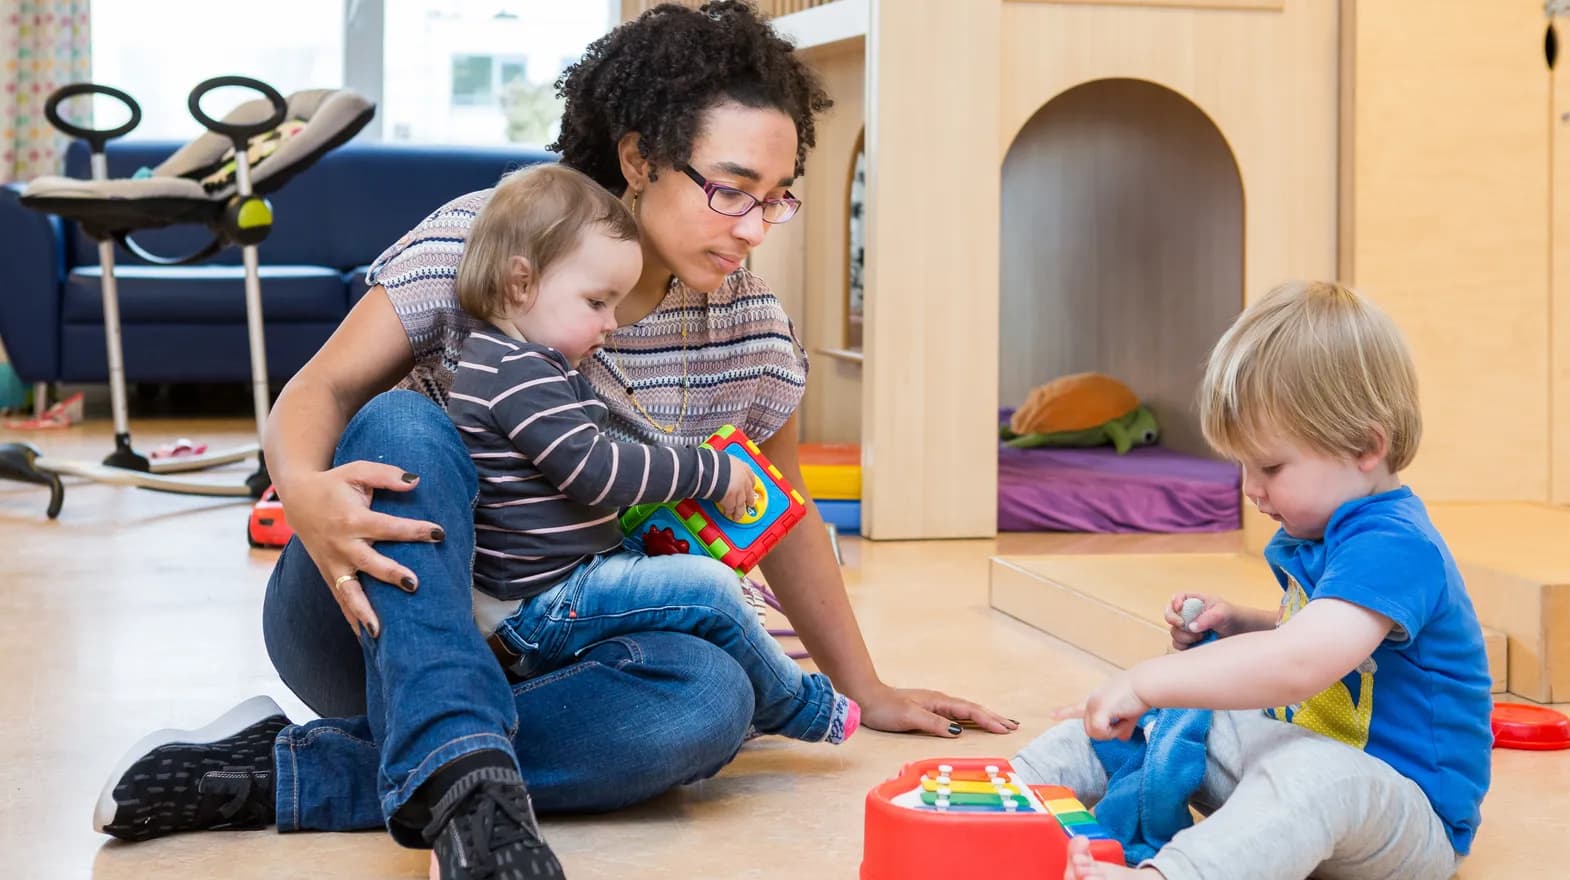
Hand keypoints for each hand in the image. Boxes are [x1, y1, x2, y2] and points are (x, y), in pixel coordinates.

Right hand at [279, 462, 445, 637]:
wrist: (298, 498)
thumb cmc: (334, 484)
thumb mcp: (358, 471)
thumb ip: (387, 476)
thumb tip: (417, 482)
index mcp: (352, 520)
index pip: (388, 528)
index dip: (414, 530)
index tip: (439, 533)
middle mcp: (342, 546)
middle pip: (369, 564)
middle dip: (391, 574)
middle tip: (414, 584)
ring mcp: (334, 564)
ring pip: (349, 592)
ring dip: (364, 612)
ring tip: (380, 634)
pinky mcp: (329, 575)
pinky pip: (341, 600)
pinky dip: (352, 620)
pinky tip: (367, 641)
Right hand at [719, 464, 756, 521]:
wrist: (711, 469)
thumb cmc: (715, 462)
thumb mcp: (724, 460)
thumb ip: (727, 467)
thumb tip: (720, 467)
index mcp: (743, 468)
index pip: (751, 477)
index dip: (751, 484)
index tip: (750, 487)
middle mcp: (743, 481)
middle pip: (749, 493)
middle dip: (749, 500)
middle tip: (749, 504)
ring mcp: (739, 492)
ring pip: (741, 505)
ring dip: (739, 511)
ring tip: (737, 515)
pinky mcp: (731, 500)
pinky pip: (730, 508)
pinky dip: (728, 511)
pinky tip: (727, 513)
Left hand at [854, 682, 1018, 736]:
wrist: (866, 698)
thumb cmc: (886, 708)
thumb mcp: (910, 717)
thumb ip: (934, 723)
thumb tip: (958, 731)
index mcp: (939, 701)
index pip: (970, 711)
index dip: (989, 720)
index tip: (1006, 728)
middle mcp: (940, 701)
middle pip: (973, 709)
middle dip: (993, 717)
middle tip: (1013, 726)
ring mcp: (935, 705)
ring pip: (966, 711)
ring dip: (985, 717)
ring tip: (1001, 723)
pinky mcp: (929, 710)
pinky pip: (957, 715)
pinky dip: (970, 719)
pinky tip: (972, 723)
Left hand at [1054, 670, 1148, 740]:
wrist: (1146, 684)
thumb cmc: (1140, 695)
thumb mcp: (1129, 713)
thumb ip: (1123, 725)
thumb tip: (1123, 739)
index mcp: (1096, 700)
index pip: (1078, 708)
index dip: (1065, 712)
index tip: (1051, 715)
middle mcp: (1091, 701)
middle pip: (1090, 731)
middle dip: (1108, 732)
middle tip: (1123, 721)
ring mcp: (1093, 704)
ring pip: (1094, 734)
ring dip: (1112, 732)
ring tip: (1125, 717)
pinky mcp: (1098, 709)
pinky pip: (1100, 732)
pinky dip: (1113, 731)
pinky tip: (1123, 718)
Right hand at [1164, 592, 1235, 649]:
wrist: (1240, 632)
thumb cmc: (1232, 616)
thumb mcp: (1222, 613)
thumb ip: (1207, 618)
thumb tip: (1192, 627)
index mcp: (1194, 601)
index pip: (1177, 598)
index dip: (1175, 603)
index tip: (1179, 609)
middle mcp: (1187, 614)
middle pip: (1170, 616)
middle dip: (1177, 624)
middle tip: (1186, 627)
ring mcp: (1187, 628)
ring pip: (1174, 633)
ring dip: (1184, 637)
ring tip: (1201, 637)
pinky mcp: (1189, 641)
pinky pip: (1179, 645)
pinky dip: (1186, 646)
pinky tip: (1199, 644)